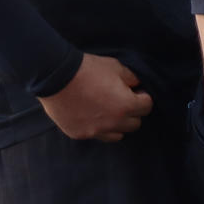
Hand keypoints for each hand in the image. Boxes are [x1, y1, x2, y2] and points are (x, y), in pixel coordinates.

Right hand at [38, 53, 152, 141]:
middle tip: (124, 100)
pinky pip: (97, 135)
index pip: (147, 107)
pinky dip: (99, 128)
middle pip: (134, 123)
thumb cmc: (88, 70)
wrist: (55, 77)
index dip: (143, 97)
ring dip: (118, 124)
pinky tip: (93, 115)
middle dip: (133, 112)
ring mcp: (95, 131)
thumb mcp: (116, 67)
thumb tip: (136, 85)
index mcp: (126, 106)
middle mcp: (113, 123)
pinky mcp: (79, 134)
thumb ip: (131, 79)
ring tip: (110, 110)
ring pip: (118, 135)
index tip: (136, 91)